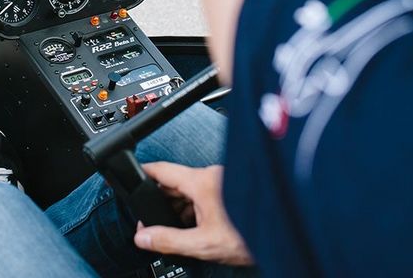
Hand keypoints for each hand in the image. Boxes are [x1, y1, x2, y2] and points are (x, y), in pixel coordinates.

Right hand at [133, 163, 252, 266]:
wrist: (283, 233)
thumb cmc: (250, 234)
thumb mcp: (203, 243)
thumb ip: (169, 240)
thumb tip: (143, 237)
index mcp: (200, 182)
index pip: (161, 170)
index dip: (142, 173)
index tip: (129, 176)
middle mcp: (211, 176)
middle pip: (175, 183)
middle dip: (160, 202)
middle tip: (149, 223)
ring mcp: (222, 182)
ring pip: (190, 190)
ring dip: (179, 208)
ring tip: (173, 230)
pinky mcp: (230, 190)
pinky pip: (204, 194)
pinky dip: (195, 208)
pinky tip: (195, 227)